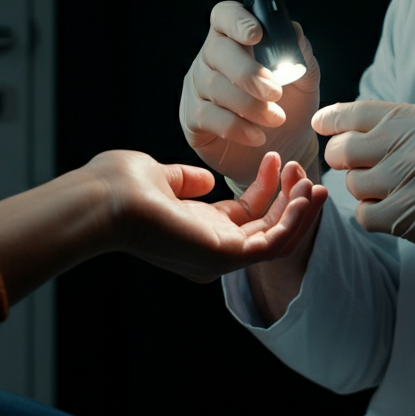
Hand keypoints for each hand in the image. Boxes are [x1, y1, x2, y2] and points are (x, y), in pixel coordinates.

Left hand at [96, 150, 327, 282]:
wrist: (103, 200)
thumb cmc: (120, 187)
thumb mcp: (161, 178)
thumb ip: (185, 180)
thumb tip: (206, 179)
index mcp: (197, 230)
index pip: (246, 216)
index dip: (267, 188)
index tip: (277, 158)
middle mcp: (211, 249)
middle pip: (266, 228)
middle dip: (290, 199)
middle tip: (302, 168)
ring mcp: (219, 257)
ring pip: (276, 239)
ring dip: (298, 210)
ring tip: (310, 180)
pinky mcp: (225, 256)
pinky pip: (273, 244)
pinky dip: (294, 221)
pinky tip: (304, 194)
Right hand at [180, 0, 320, 186]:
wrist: (282, 148)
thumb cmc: (290, 106)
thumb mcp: (304, 81)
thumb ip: (301, 55)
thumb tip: (294, 31)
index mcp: (236, 39)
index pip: (225, 15)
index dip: (237, 21)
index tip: (257, 35)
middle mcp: (211, 58)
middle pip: (217, 51)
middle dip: (247, 72)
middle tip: (274, 92)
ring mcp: (197, 87)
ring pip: (214, 87)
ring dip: (250, 105)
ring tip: (276, 118)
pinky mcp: (192, 118)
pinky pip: (209, 117)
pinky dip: (237, 127)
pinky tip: (257, 135)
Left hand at [312, 101, 414, 260]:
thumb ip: (397, 124)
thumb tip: (346, 128)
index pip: (354, 113)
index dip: (331, 119)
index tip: (321, 125)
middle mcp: (411, 147)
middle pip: (345, 151)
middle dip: (343, 158)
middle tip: (357, 164)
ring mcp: (411, 184)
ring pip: (354, 186)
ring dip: (364, 188)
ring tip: (392, 188)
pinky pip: (367, 216)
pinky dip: (373, 214)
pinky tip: (395, 210)